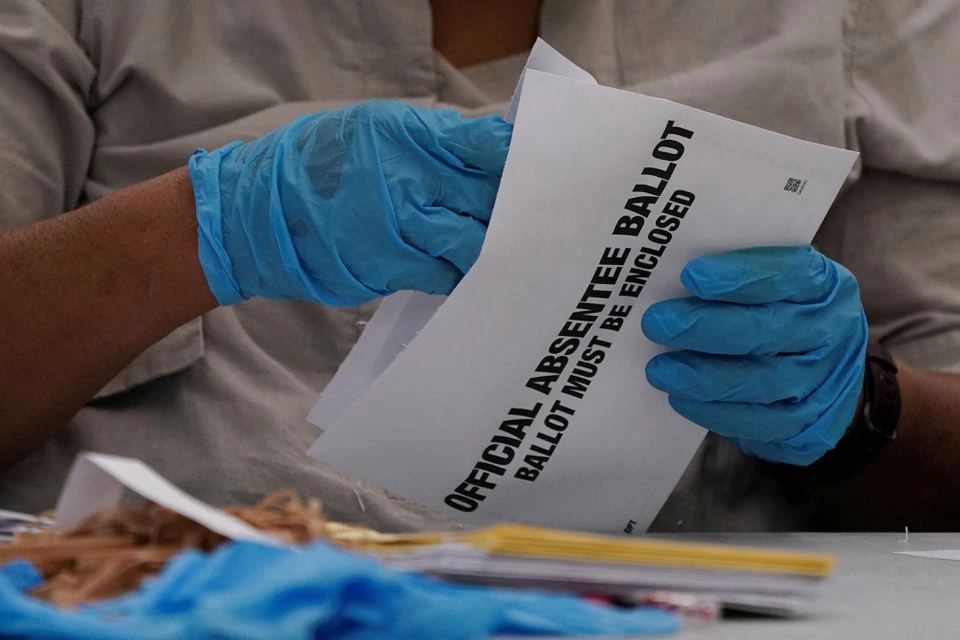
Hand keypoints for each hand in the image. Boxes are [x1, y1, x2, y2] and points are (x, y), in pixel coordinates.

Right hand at [188, 100, 511, 305]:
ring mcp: (399, 226)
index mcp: (408, 136)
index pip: (487, 145)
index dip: (520, 162)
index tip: (542, 173)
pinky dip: (463, 276)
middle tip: (542, 222)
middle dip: (519, 212)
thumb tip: (490, 152)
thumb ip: (433, 143)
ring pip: (473, 243)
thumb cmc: (322, 165)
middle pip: (489, 198)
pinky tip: (475, 275)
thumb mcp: (375, 131)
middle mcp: (408, 179)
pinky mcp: (389, 266)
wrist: (259, 211)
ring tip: (517, 254)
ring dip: (496, 250)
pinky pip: (444, 275)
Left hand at [641, 246, 867, 464]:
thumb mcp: (777, 283)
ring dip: (705, 377)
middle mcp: (830, 331)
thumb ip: (736, 277)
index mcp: (824, 285)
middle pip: (767, 330)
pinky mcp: (812, 424)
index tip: (692, 277)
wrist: (830, 369)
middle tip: (657, 324)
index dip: (739, 276)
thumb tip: (675, 281)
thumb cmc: (784, 312)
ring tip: (662, 370)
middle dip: (706, 328)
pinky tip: (683, 400)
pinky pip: (763, 423)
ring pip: (765, 381)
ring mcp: (824, 381)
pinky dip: (718, 413)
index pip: (786, 274)